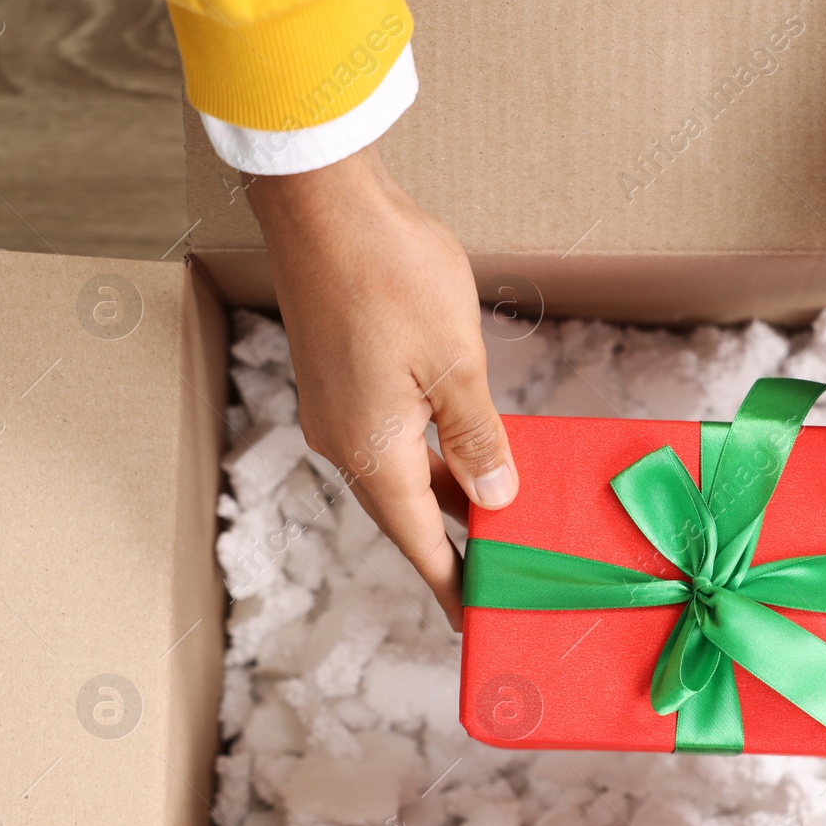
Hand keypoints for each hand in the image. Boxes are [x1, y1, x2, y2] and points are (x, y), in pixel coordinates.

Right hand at [247, 146, 515, 627]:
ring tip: (497, 514)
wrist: (322, 202)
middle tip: (503, 571)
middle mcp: (343, 441)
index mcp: (371, 452)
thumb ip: (477, 438)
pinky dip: (428, 454)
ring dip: (445, 494)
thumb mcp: (456, 364)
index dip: (452, 583)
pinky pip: (389, 437)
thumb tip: (495, 497)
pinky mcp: (339, 378)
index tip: (477, 622)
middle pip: (407, 513)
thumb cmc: (390, 274)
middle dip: (455, 542)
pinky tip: (465, 449)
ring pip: (398, 472)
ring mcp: (336, 409)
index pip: (419, 542)